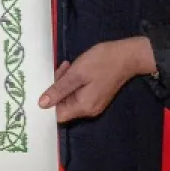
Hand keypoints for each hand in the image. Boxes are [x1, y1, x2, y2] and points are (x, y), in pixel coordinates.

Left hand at [37, 36, 154, 122]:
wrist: (127, 56)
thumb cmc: (101, 62)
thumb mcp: (76, 74)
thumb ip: (59, 90)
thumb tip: (42, 105)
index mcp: (83, 107)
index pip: (58, 114)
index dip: (51, 101)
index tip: (51, 84)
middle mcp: (88, 110)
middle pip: (64, 105)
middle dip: (59, 87)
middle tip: (64, 68)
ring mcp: (94, 103)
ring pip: (70, 96)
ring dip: (66, 81)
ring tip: (71, 65)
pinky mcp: (97, 95)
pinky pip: (79, 92)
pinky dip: (74, 81)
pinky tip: (76, 68)